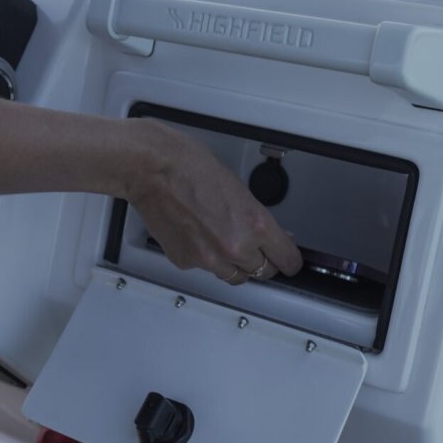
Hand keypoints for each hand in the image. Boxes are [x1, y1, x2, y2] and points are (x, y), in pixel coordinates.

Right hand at [125, 120, 301, 283]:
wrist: (153, 169)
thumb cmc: (190, 166)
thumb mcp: (239, 188)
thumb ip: (255, 217)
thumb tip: (266, 232)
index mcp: (255, 224)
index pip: (286, 259)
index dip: (289, 261)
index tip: (289, 262)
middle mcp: (235, 247)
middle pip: (262, 272)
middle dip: (263, 262)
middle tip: (259, 252)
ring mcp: (209, 258)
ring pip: (234, 276)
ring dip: (236, 265)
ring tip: (226, 243)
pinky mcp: (185, 261)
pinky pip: (205, 269)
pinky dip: (206, 259)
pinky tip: (200, 237)